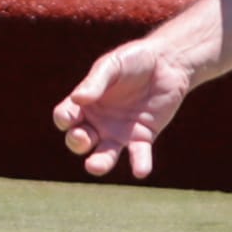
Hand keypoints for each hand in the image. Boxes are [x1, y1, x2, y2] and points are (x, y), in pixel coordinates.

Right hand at [52, 41, 197, 177]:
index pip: (65, 117)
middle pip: (79, 141)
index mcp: (84, 103)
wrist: (168, 63)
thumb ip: (95, 82)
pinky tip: (141, 170)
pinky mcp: (142, 137)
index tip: (69, 118)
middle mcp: (97, 122)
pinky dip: (139, 163)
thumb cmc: (134, 60)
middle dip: (77, 142)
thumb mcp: (112, 66)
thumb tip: (77, 99)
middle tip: (83, 138)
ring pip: (103, 155)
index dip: (63, 120)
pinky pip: (138, 154)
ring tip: (95, 166)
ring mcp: (119, 132)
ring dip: (99, 163)